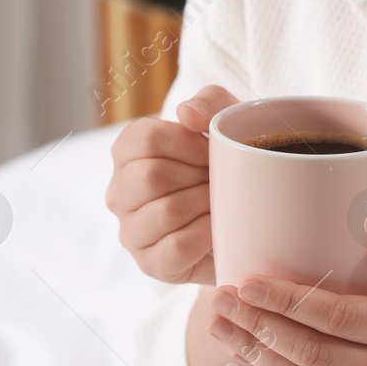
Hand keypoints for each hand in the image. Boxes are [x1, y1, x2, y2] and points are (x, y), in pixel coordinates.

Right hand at [106, 85, 238, 284]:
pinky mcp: (150, 264)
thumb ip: (210, 101)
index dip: (188, 143)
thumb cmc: (229, 163)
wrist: (247, 217)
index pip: (145, 139)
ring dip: (206, 205)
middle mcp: (119, 192)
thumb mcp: (227, 122)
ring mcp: (131, 231)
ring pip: (167, 211)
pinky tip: (219, 228)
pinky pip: (178, 246)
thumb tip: (186, 114)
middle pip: (152, 176)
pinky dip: (208, 234)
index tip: (214, 151)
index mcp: (127, 152)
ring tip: (222, 202)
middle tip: (221, 180)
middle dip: (199, 177)